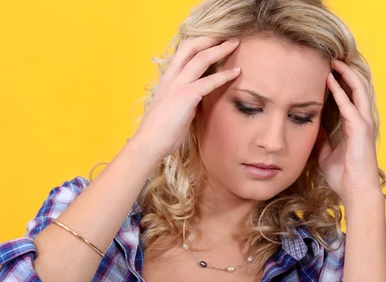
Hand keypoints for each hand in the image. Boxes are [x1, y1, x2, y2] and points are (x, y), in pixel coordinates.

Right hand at [131, 36, 241, 160]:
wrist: (149, 143)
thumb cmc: (160, 132)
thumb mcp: (172, 110)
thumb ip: (183, 100)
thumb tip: (197, 100)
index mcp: (167, 80)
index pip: (182, 53)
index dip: (198, 43)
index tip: (213, 40)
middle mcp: (171, 78)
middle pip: (191, 47)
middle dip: (210, 38)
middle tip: (226, 34)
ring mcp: (178, 85)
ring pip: (201, 58)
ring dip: (220, 49)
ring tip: (235, 43)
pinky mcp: (186, 96)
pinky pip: (209, 81)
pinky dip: (224, 75)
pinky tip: (236, 72)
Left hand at [315, 59, 382, 204]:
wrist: (355, 191)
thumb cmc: (343, 175)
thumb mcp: (325, 153)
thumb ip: (321, 139)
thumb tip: (311, 128)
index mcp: (354, 125)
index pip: (349, 96)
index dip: (341, 81)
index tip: (327, 69)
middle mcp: (361, 120)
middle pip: (357, 87)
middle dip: (346, 71)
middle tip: (331, 57)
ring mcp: (363, 123)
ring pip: (358, 90)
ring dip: (346, 74)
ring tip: (334, 61)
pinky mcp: (360, 129)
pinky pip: (350, 105)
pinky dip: (340, 91)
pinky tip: (330, 79)